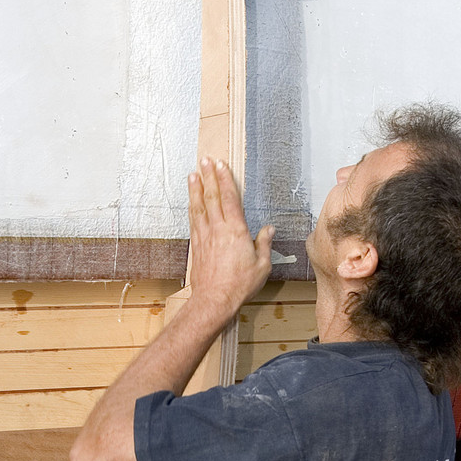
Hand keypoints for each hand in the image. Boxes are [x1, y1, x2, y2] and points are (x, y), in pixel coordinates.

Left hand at [185, 159, 272, 326]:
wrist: (214, 300)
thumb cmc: (239, 285)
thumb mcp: (262, 265)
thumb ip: (264, 243)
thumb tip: (269, 229)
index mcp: (236, 231)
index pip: (229, 198)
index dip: (225, 180)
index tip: (221, 165)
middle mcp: (218, 229)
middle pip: (211, 197)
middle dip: (208, 177)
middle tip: (204, 161)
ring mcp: (204, 236)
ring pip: (199, 207)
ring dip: (196, 189)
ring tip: (193, 174)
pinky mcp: (196, 246)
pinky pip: (193, 220)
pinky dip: (192, 207)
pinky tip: (191, 201)